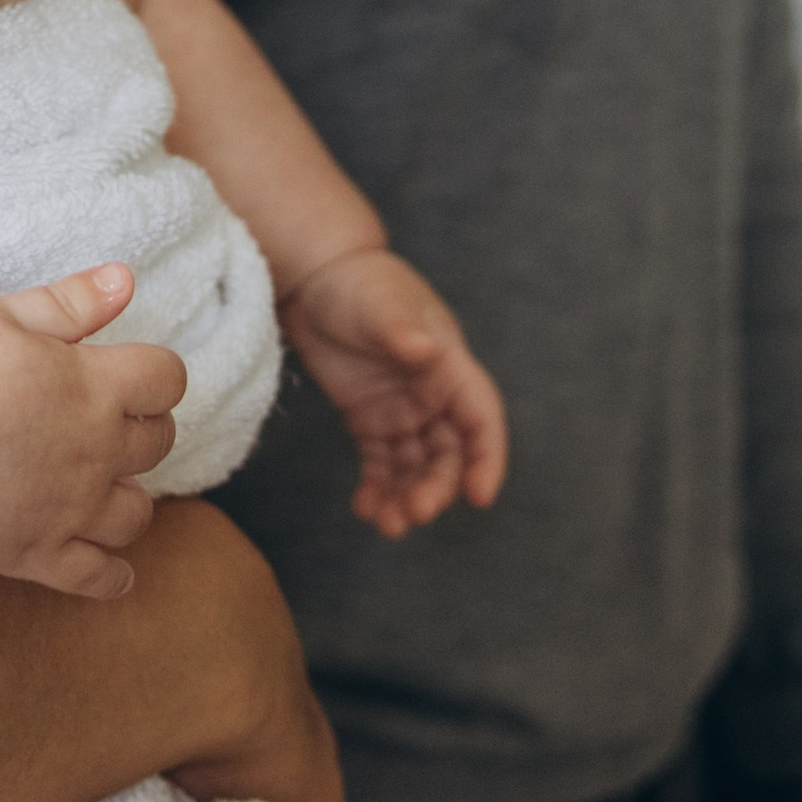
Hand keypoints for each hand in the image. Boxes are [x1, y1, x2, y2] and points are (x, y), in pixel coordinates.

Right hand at [0, 263, 184, 594]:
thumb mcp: (2, 314)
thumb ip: (71, 301)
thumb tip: (127, 279)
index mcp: (93, 387)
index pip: (167, 379)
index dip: (154, 373)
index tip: (130, 372)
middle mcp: (95, 451)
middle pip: (158, 443)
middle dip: (144, 427)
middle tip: (112, 421)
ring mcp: (70, 510)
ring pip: (136, 514)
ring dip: (129, 496)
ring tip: (103, 485)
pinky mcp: (36, 554)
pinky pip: (98, 578)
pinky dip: (112, 575)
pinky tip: (110, 568)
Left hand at [280, 246, 506, 537]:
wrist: (314, 277)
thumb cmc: (357, 282)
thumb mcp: (379, 303)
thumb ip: (401, 330)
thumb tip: (426, 350)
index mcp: (448, 366)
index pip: (480, 418)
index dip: (487, 457)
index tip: (480, 496)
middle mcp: (432, 394)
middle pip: (448, 453)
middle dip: (436, 487)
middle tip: (412, 513)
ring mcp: (402, 409)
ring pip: (416, 466)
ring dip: (407, 496)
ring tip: (386, 524)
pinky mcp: (370, 419)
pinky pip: (381, 464)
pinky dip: (378, 488)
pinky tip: (365, 509)